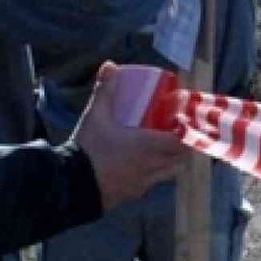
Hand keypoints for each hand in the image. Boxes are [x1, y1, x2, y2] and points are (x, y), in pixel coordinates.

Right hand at [72, 62, 191, 209]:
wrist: (73, 185)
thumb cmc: (89, 148)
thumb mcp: (96, 116)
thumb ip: (105, 90)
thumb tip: (109, 65)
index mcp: (148, 146)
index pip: (181, 141)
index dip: (187, 133)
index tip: (184, 123)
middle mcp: (152, 166)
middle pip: (180, 159)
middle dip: (183, 147)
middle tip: (176, 134)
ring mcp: (144, 184)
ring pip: (169, 174)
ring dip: (171, 162)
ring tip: (163, 151)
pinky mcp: (133, 195)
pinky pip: (152, 184)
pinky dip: (154, 175)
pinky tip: (142, 168)